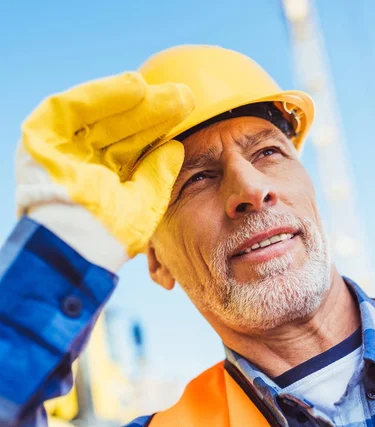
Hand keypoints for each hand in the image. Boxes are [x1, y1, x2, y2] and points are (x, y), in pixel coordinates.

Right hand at [16, 73, 193, 260]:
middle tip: (186, 97)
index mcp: (104, 186)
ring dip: (133, 101)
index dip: (158, 130)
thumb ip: (157, 176)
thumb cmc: (108, 236)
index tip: (187, 115)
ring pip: (99, 116)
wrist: (73, 243)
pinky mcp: (39, 138)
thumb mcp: (142, 205)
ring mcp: (61, 152)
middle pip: (119, 131)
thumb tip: (175, 149)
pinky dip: (102, 94)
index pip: (132, 150)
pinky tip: (135, 86)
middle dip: (152, 113)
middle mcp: (82, 167)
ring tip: (169, 92)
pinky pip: (72, 108)